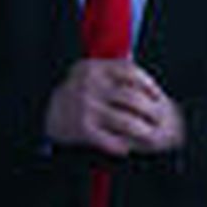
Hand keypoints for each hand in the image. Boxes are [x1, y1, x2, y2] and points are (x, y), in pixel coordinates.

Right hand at [44, 59, 185, 155]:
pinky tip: (127, 147)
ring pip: (128, 121)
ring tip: (150, 135)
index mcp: (92, 68)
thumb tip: (136, 58)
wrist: (44, 113)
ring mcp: (85, 107)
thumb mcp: (86, 73)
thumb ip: (110, 68)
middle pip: (133, 98)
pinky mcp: (82, 128)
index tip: (157, 95)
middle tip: (162, 120)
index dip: (149, 84)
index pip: (130, 71)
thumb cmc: (75, 93)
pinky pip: (112, 140)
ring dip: (143, 131)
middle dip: (152, 111)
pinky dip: (123, 145)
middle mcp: (89, 86)